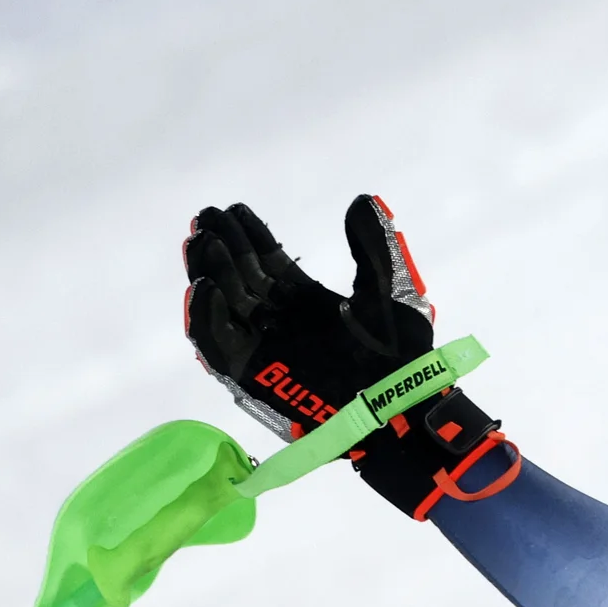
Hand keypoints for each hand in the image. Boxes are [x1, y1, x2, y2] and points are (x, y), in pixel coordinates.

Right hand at [183, 195, 513, 517]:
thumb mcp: (392, 292)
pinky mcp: (254, 374)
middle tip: (207, 220)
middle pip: (239, 277)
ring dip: (208, 273)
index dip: (250, 235)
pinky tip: (206, 289)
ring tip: (203, 244)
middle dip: (221, 247)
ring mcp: (265, 346)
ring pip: (223, 304)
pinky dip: (206, 317)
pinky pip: (218, 345)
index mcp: (306, 301)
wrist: (404, 405)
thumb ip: (374, 249)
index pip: (267, 261)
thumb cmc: (403, 356)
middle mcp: (280, 321)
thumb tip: (364, 200)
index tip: (236, 210)